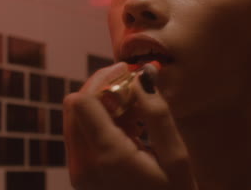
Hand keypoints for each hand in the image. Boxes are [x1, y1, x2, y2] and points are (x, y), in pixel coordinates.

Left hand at [63, 62, 196, 189]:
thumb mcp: (175, 157)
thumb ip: (157, 113)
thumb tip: (143, 75)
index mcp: (106, 156)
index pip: (82, 100)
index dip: (104, 81)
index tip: (130, 76)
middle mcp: (82, 163)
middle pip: (74, 105)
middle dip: (102, 90)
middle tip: (135, 91)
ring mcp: (78, 171)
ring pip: (75, 117)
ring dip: (102, 105)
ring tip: (136, 112)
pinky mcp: (81, 174)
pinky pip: (80, 134)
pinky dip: (100, 123)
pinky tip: (128, 128)